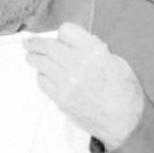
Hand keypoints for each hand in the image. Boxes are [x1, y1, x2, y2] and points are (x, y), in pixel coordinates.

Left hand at [23, 23, 143, 147]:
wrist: (125, 121)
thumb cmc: (125, 92)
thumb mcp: (117, 62)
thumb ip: (95, 50)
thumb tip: (76, 44)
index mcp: (94, 52)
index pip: (66, 31)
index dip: (62, 34)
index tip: (59, 37)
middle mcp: (78, 64)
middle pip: (47, 46)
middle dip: (35, 43)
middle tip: (28, 43)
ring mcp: (67, 82)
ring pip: (40, 63)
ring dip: (34, 58)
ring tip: (31, 57)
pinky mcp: (60, 98)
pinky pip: (42, 81)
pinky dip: (42, 76)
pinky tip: (46, 76)